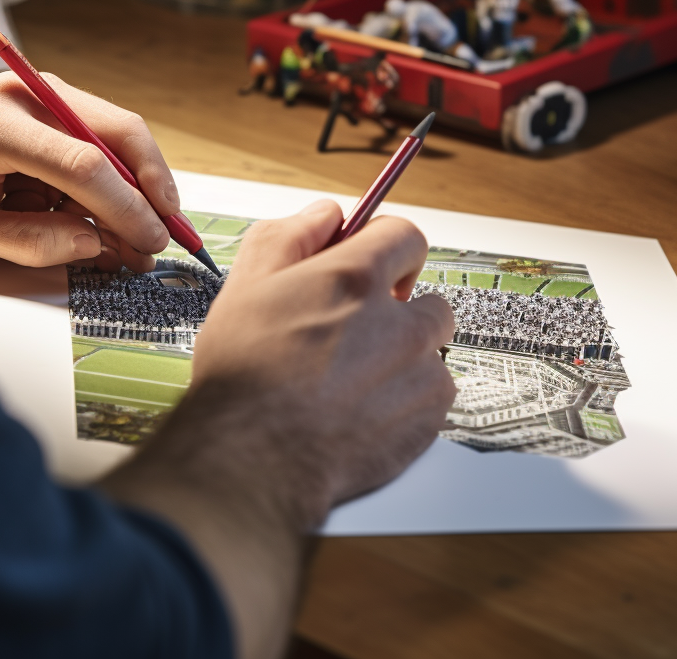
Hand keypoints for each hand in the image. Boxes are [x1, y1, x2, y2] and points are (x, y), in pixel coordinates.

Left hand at [0, 72, 178, 271]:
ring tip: (143, 237)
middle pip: (119, 130)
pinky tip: (113, 219)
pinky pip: (93, 140)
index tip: (151, 241)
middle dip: (154, 185)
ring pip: (115, 132)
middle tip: (170, 233)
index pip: (86, 162)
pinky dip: (112, 179)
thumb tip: (90, 245)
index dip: (128, 206)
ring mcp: (36, 93)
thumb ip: (23, 239)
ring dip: (137, 185)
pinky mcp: (41, 105)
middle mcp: (25, 94)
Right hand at [102, 201, 455, 658]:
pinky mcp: (428, 420)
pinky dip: (409, 401)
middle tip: (356, 336)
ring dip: (405, 358)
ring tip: (355, 380)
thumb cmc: (241, 379)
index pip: (405, 236)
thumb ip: (290, 236)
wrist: (252, 461)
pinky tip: (365, 412)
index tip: (378, 266)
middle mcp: (398, 322)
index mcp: (355, 280)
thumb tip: (326, 215)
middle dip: (400, 312)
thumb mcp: (245, 286)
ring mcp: (419, 373)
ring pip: (432, 350)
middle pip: (427, 299)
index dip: (388, 249)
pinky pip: (435, 396)